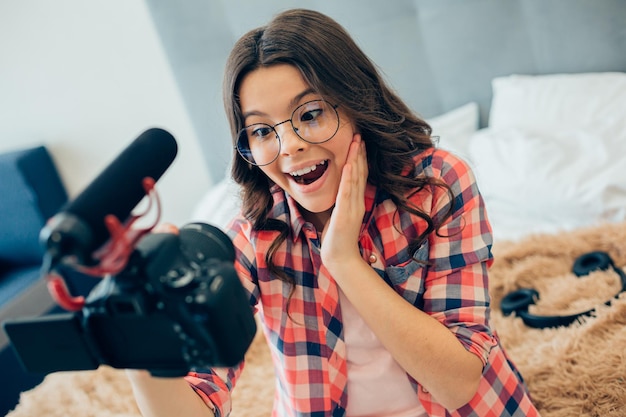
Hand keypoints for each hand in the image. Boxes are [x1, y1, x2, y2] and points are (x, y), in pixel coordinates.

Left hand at [321, 134, 367, 273]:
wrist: (340, 258)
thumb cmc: (337, 239)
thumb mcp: (339, 215)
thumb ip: (340, 203)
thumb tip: (337, 190)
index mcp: (356, 202)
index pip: (360, 176)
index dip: (360, 158)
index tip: (359, 142)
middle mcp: (357, 202)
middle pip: (360, 173)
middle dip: (359, 153)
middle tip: (359, 135)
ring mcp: (352, 208)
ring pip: (355, 178)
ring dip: (356, 159)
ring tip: (356, 142)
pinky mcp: (344, 214)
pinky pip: (347, 192)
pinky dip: (348, 177)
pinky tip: (350, 164)